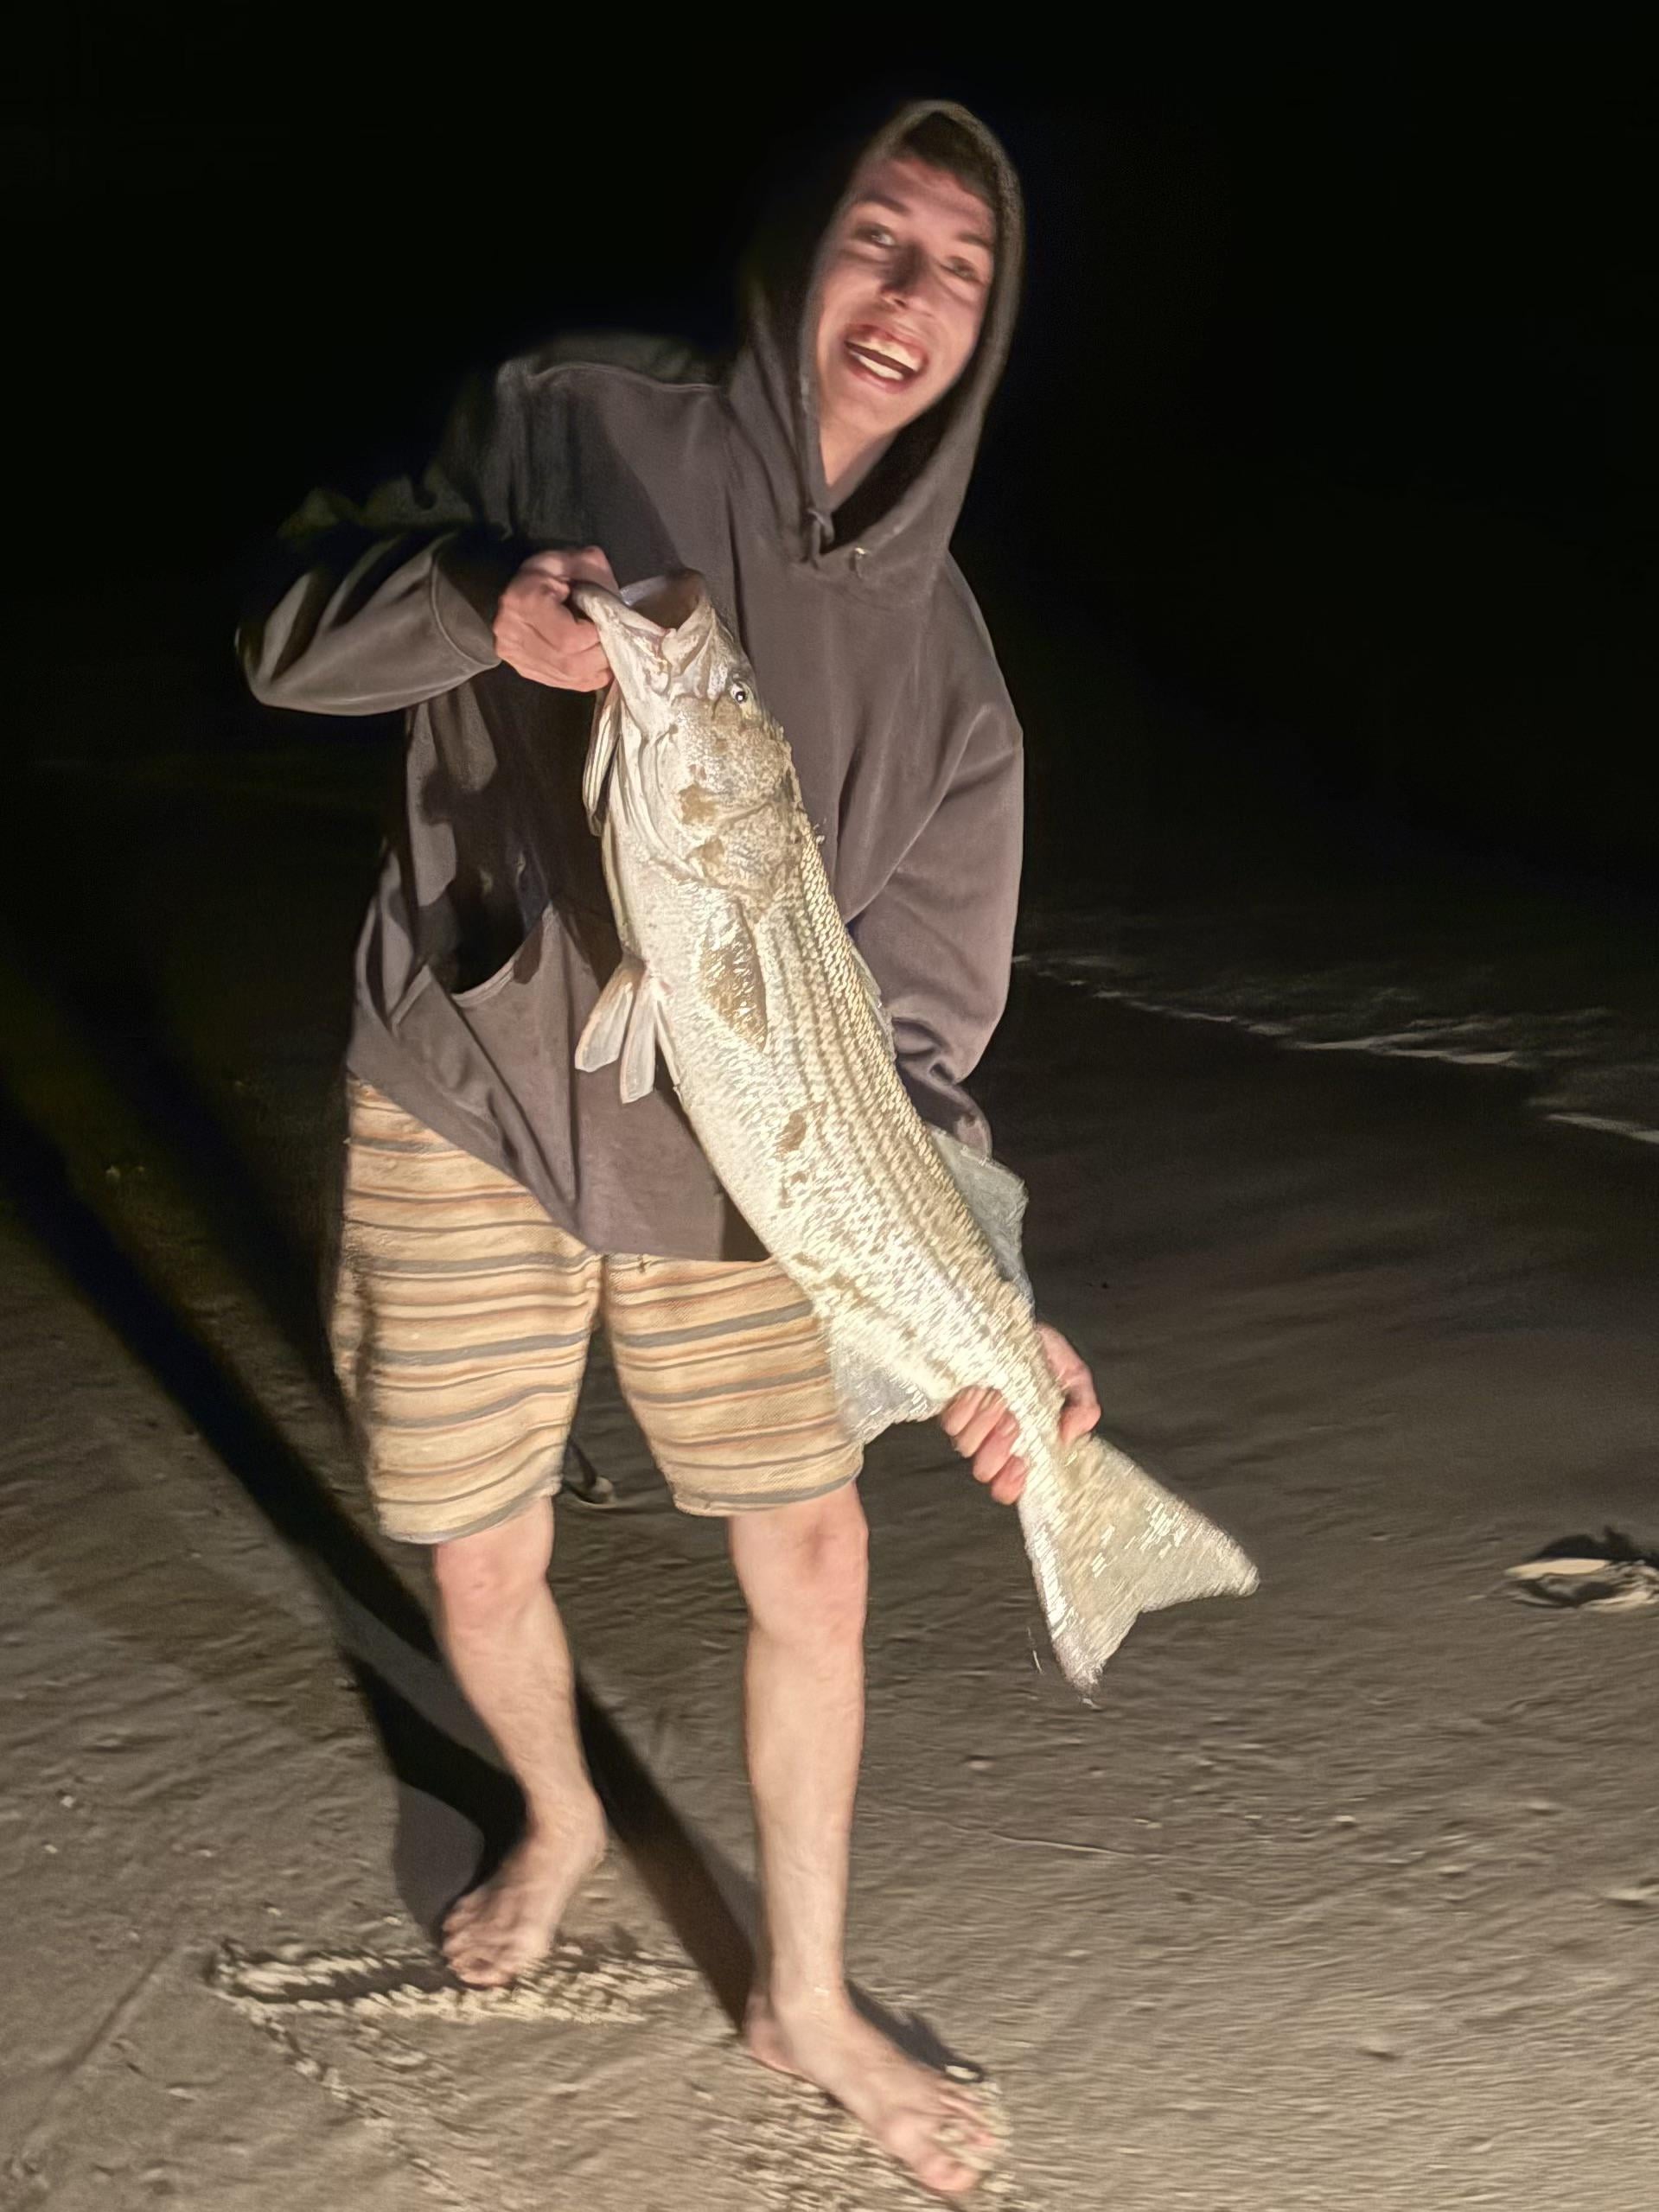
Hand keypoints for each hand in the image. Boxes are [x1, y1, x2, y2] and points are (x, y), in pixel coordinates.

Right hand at [493, 546, 618, 690]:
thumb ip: (599, 578)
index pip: (570, 638)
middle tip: (613, 641)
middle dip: (601, 656)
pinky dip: (586, 676)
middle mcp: (512, 633)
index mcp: (524, 601)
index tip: (607, 623)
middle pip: (570, 662)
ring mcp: (514, 655)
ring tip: (605, 651)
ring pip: (568, 677)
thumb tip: (619, 613)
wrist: (519, 587)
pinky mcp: (522, 669)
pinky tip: (594, 663)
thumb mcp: (576, 561)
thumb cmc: (551, 571)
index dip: (597, 637)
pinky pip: (563, 683)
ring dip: (596, 669)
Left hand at [941, 1324, 1100, 1506]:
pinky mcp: (949, 1404)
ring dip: (985, 1425)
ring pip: (967, 1445)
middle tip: (1013, 1424)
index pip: (1011, 1482)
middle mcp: (993, 1436)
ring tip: (1000, 1400)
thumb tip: (1069, 1437)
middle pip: (985, 1468)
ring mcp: (970, 1421)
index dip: (1011, 1484)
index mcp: (1024, 1440)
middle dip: (999, 1451)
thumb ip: (1083, 1407)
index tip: (1020, 1467)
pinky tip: (979, 1391)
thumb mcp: (1073, 1376)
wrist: (1008, 1322)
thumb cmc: (1039, 1351)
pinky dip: (965, 1409)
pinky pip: (951, 1421)